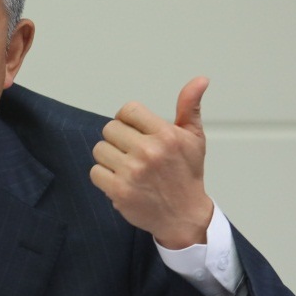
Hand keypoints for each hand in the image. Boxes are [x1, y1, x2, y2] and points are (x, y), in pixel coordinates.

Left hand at [89, 76, 214, 248]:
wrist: (183, 215)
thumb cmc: (186, 174)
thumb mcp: (194, 138)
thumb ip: (190, 107)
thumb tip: (200, 79)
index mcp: (166, 135)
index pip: (128, 110)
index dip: (128, 120)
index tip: (135, 132)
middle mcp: (149, 151)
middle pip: (110, 129)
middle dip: (118, 139)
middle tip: (131, 152)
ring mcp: (132, 172)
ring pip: (99, 149)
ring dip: (109, 158)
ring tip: (126, 166)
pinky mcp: (119, 191)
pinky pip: (95, 171)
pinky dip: (103, 176)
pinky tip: (120, 180)